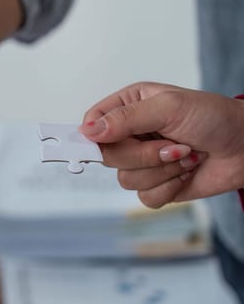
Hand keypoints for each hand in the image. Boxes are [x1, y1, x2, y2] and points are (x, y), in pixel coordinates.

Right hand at [79, 82, 243, 207]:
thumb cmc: (215, 118)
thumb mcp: (169, 107)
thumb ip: (126, 118)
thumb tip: (88, 131)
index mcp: (129, 107)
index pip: (92, 123)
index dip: (92, 136)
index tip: (101, 143)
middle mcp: (131, 134)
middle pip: (107, 156)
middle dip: (143, 155)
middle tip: (172, 144)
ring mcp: (142, 161)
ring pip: (125, 179)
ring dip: (161, 170)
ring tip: (186, 155)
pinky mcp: (155, 184)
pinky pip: (144, 196)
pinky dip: (169, 187)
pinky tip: (186, 172)